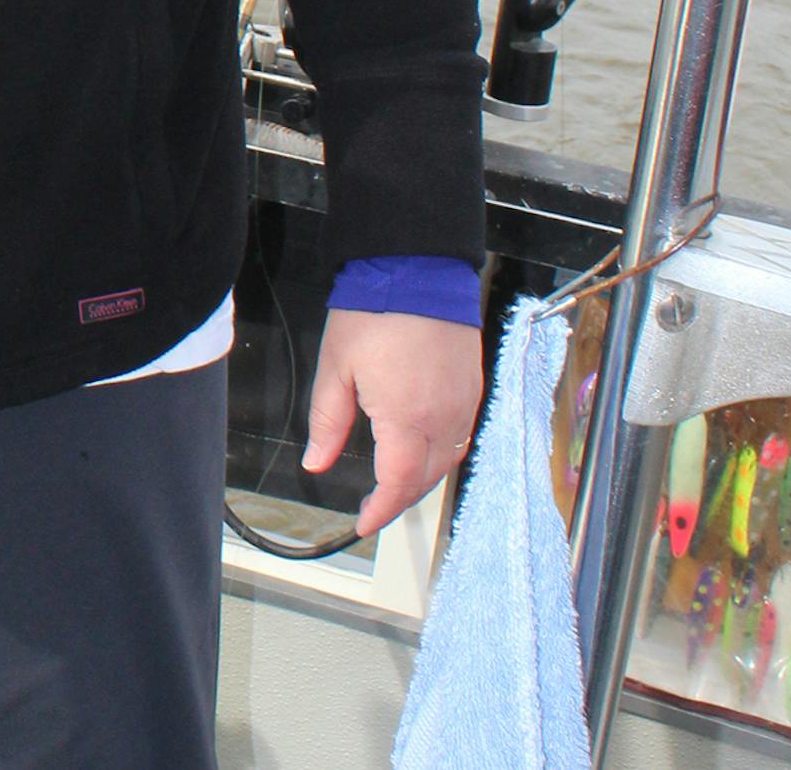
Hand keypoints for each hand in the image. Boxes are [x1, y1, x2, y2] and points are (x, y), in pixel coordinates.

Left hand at [301, 309, 481, 538]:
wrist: (415, 269)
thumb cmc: (374, 310)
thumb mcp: (336, 368)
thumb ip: (327, 422)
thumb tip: (316, 463)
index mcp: (406, 418)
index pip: (399, 484)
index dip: (381, 510)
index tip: (364, 522)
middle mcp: (443, 418)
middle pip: (425, 478)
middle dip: (399, 497)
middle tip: (374, 503)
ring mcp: (464, 404)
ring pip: (447, 460)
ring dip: (421, 476)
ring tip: (394, 478)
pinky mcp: (474, 388)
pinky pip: (461, 434)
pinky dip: (441, 451)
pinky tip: (421, 445)